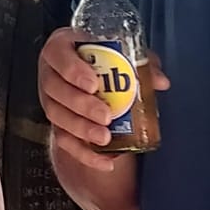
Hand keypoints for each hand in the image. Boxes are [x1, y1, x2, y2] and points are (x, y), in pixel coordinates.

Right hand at [38, 28, 169, 172]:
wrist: (87, 73)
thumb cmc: (101, 58)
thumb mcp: (120, 53)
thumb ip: (139, 64)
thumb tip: (160, 82)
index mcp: (60, 48)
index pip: (58, 55)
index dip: (73, 70)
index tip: (93, 83)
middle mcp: (49, 73)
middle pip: (55, 89)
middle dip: (81, 104)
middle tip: (106, 115)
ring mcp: (50, 99)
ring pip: (56, 115)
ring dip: (81, 128)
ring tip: (105, 138)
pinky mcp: (56, 123)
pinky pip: (63, 140)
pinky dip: (83, 153)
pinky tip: (105, 161)